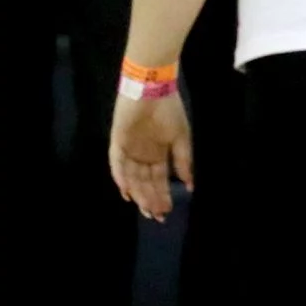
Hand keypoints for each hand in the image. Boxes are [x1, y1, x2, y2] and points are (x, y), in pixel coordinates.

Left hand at [110, 90, 191, 221]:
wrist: (153, 90)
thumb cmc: (170, 111)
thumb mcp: (182, 138)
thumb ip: (183, 161)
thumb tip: (189, 186)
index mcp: (158, 154)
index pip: (159, 180)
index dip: (163, 195)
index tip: (167, 211)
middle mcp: (143, 155)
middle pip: (145, 182)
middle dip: (151, 199)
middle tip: (156, 216)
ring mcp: (129, 150)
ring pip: (132, 177)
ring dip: (138, 193)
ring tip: (145, 208)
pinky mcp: (117, 142)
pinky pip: (117, 163)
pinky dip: (121, 177)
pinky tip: (126, 191)